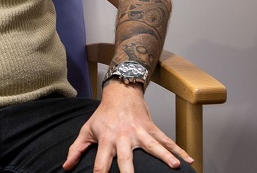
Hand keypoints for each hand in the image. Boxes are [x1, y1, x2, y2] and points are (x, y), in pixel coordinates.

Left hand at [62, 82, 192, 171]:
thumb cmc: (103, 115)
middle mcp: (123, 138)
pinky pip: (167, 140)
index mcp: (106, 140)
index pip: (101, 164)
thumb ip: (76, 150)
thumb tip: (66, 168)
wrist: (121, 92)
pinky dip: (179, 150)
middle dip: (130, 172)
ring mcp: (140, 133)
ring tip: (175, 167)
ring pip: (153, 147)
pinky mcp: (151, 129)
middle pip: (126, 159)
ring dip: (165, 157)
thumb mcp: (87, 130)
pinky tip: (190, 160)